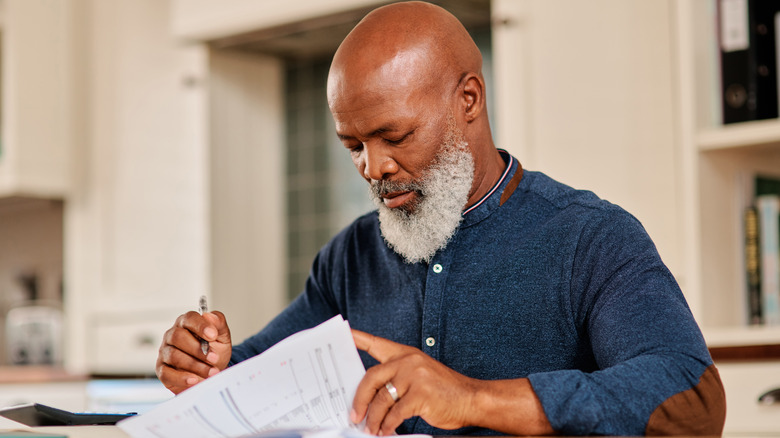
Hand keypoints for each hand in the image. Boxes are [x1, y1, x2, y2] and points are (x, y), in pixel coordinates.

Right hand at [156, 310, 231, 393]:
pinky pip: (167, 373)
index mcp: (187, 323)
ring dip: (195, 365)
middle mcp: (172, 335)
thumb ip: (218, 324)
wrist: (211, 373)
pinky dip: (182, 378)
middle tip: (214, 358)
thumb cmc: (215, 352)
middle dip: (198, 349)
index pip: (189, 318)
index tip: (213, 335)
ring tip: (211, 372)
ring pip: (174, 356)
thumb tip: (209, 315)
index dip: (201, 326)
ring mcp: (165, 352)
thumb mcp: (222, 337)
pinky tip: (194, 380)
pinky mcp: (162, 369)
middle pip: (178, 337)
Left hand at [350, 330, 553, 435]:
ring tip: (372, 428)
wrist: (471, 399)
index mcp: (406, 354)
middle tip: (354, 415)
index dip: (357, 339)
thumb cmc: (443, 390)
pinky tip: (387, 430)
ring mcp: (415, 377)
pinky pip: (395, 413)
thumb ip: (396, 378)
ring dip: (374, 418)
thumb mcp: (420, 374)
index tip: (342, 334)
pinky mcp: (421, 395)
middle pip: (371, 377)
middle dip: (359, 399)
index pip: (376, 343)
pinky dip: (388, 425)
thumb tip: (370, 397)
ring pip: (381, 399)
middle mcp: (408, 361)